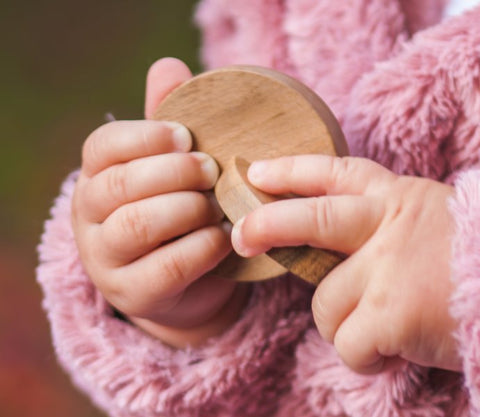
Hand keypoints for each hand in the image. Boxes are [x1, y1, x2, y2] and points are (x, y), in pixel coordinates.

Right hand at [72, 58, 247, 347]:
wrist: (185, 281)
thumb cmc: (179, 213)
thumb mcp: (171, 170)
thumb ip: (167, 125)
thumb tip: (168, 65)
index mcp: (97, 177)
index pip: (103, 147)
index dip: (145, 136)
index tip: (185, 135)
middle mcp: (91, 217)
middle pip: (119, 186)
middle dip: (173, 172)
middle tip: (211, 170)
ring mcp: (106, 260)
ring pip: (137, 225)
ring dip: (188, 209)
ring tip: (217, 205)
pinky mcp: (134, 295)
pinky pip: (167, 268)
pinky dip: (203, 248)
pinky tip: (224, 236)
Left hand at [231, 155, 459, 372]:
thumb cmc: (473, 262)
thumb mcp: (426, 225)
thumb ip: (379, 228)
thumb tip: (325, 250)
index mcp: (397, 199)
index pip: (334, 172)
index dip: (290, 170)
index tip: (254, 171)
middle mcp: (389, 225)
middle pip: (310, 219)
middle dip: (267, 224)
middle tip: (241, 235)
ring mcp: (389, 268)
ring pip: (325, 303)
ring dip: (341, 325)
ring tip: (375, 331)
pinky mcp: (393, 313)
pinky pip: (349, 344)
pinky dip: (362, 357)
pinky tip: (390, 353)